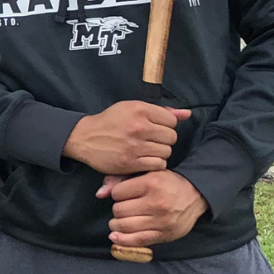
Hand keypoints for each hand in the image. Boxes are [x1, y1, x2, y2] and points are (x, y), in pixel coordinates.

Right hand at [62, 101, 190, 174]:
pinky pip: (158, 165)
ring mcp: (134, 146)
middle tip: (151, 139)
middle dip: (164, 139)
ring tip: (147, 149)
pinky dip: (154, 163)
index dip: (165, 125)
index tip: (154, 127)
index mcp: (139, 110)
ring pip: (166, 152)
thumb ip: (162, 111)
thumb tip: (188, 114)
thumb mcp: (132, 108)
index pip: (171, 121)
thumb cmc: (111, 121)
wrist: (85, 137)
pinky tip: (144, 158)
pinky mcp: (131, 162)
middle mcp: (138, 127)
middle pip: (171, 137)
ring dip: (159, 152)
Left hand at [103, 171, 208, 247]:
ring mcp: (161, 221)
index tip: (123, 193)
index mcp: (151, 183)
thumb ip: (120, 179)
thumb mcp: (146, 172)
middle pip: (119, 210)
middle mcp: (157, 203)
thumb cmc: (166, 181)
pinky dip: (123, 240)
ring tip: (119, 220)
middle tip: (123, 207)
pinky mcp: (165, 235)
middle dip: (117, 209)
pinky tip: (115, 236)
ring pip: (125, 226)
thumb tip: (100, 194)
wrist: (196, 194)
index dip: (117, 193)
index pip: (118, 193)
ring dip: (117, 224)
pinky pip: (138, 240)